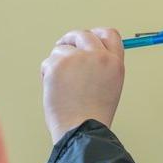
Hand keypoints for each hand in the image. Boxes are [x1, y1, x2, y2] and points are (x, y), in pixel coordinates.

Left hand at [41, 28, 124, 143]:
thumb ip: (102, 64)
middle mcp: (98, 56)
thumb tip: (85, 49)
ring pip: (62, 49)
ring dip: (58, 63)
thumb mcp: (110, 84)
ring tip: (63, 85)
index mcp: (114, 62)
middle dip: (70, 40)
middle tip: (63, 47)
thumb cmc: (93, 113)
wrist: (81, 128)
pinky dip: (47, 74)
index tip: (86, 38)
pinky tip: (55, 90)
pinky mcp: (58, 64)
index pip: (109, 34)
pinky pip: (48, 62)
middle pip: (82, 35)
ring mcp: (78, 58)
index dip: (96, 34)